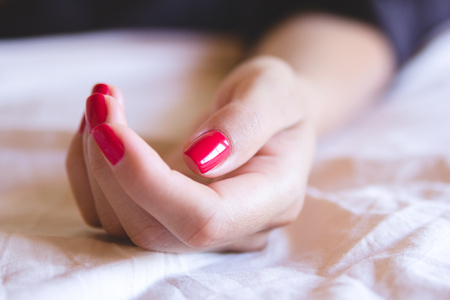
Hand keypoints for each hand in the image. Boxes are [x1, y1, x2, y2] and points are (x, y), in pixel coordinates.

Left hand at [66, 56, 316, 251]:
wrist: (267, 113)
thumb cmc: (277, 98)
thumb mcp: (273, 90)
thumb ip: (246, 124)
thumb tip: (199, 161)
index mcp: (271, 199)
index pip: (205, 218)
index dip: (149, 182)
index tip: (112, 128)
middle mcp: (233, 228)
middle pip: (154, 229)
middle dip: (110, 168)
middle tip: (100, 101)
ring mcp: (196, 226)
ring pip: (124, 226)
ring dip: (94, 166)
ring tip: (100, 106)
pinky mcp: (167, 215)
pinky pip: (113, 214)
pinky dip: (89, 173)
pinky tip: (98, 131)